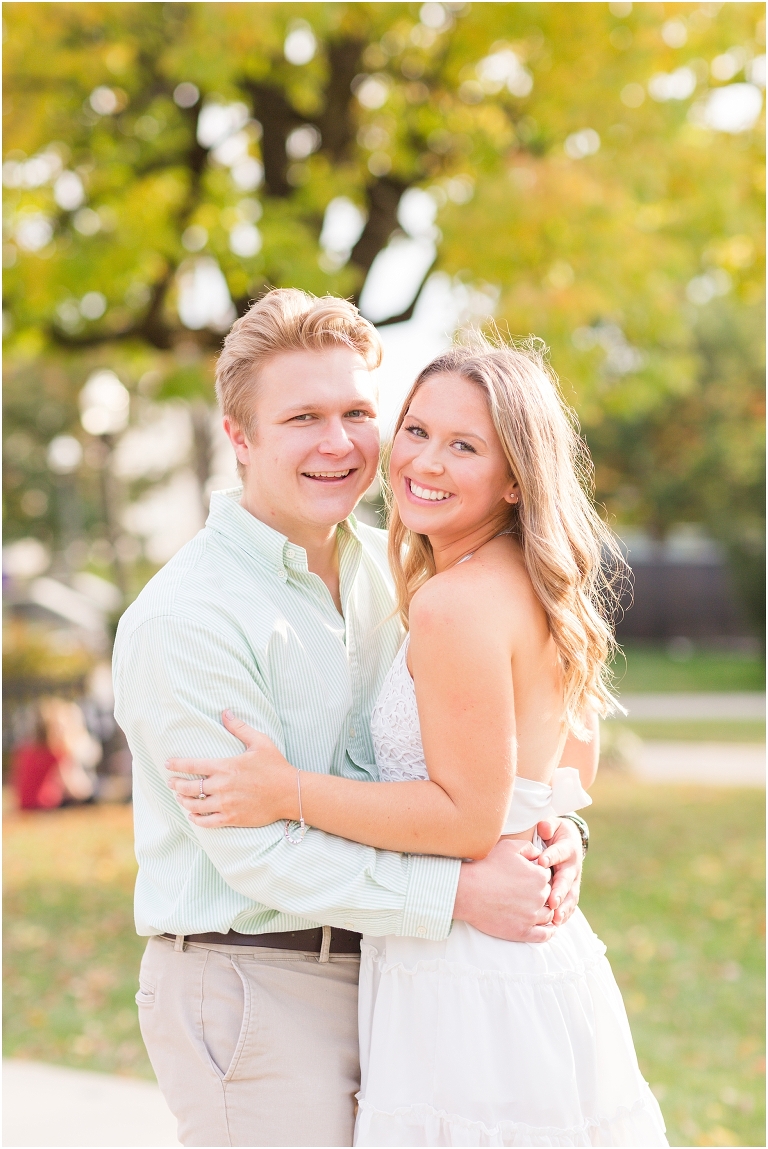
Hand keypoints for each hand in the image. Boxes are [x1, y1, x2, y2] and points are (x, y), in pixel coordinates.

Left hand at [165, 712, 296, 827]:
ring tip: (179, 797)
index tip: (168, 764)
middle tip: (171, 783)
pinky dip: (197, 819)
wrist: (290, 793)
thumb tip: (226, 712)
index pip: (193, 765)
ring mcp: (226, 804)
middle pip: (189, 787)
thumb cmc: (275, 766)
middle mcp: (222, 786)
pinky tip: (193, 816)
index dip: (177, 764)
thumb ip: (240, 728)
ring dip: (184, 801)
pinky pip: (207, 822)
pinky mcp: (232, 818)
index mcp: (226, 766)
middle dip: (176, 784)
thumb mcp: (260, 742)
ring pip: (195, 805)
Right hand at [453, 838, 554, 942]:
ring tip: (534, 909)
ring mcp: (532, 916)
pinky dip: (548, 931)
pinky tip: (547, 928)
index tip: (526, 878)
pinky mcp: (523, 932)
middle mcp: (539, 897)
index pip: (548, 877)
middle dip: (540, 894)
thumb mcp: (508, 847)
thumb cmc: (486, 866)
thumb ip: (529, 848)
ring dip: (544, 911)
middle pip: (549, 896)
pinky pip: (544, 935)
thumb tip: (539, 854)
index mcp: (539, 877)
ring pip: (548, 914)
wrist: (467, 891)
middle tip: (526, 893)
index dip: (538, 876)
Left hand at [536, 817, 582, 925]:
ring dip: (563, 907)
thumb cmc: (555, 833)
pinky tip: (557, 924)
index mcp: (567, 848)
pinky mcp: (572, 891)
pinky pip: (570, 904)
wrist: (569, 841)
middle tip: (551, 901)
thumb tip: (543, 828)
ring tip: (555, 918)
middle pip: (567, 879)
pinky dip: (565, 914)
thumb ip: (548, 826)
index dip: (551, 856)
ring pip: (571, 896)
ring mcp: (574, 881)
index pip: (559, 852)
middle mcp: (573, 866)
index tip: (541, 862)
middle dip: (559, 891)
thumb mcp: (553, 825)